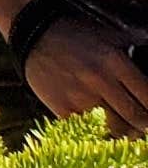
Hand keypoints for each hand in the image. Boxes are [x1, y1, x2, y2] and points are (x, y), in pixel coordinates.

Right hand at [23, 16, 147, 135]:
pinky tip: (103, 128)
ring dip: (126, 133)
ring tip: (126, 128)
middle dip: (145, 125)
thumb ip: (135, 44)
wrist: (31, 34)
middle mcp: (99, 80)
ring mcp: (80, 96)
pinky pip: (91, 131)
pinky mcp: (62, 107)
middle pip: (137, 118)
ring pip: (117, 130)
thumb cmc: (75, 35)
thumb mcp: (108, 34)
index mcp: (114, 61)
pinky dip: (101, 134)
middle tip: (143, 124)